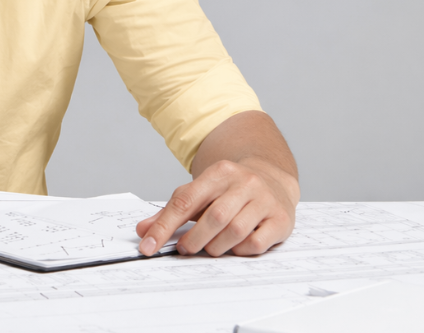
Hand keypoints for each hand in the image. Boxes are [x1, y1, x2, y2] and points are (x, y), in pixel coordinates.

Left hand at [135, 157, 298, 256]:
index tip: (148, 245)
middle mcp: (244, 183)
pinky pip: (257, 243)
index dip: (164, 226)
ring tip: (209, 248)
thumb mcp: (200, 192)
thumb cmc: (230, 190)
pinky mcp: (281, 220)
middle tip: (185, 249)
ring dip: (216, 246)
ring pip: (235, 231)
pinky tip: (234, 247)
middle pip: (213, 217)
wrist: (272, 178)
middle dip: (194, 239)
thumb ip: (171, 211)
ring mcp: (265, 200)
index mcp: (218, 173)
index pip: (185, 200)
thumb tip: (143, 230)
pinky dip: (240, 250)